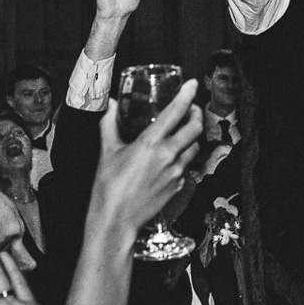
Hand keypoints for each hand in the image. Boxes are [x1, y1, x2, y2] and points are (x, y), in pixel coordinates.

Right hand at [89, 80, 203, 235]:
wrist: (116, 220)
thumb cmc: (108, 188)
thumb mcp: (107, 152)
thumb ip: (109, 125)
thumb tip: (111, 106)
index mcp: (151, 143)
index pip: (176, 112)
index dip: (187, 94)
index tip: (192, 84)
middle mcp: (168, 156)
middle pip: (195, 128)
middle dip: (195, 114)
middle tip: (190, 108)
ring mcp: (176, 172)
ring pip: (195, 147)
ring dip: (192, 136)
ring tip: (183, 132)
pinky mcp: (178, 186)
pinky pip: (187, 166)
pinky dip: (184, 157)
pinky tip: (173, 157)